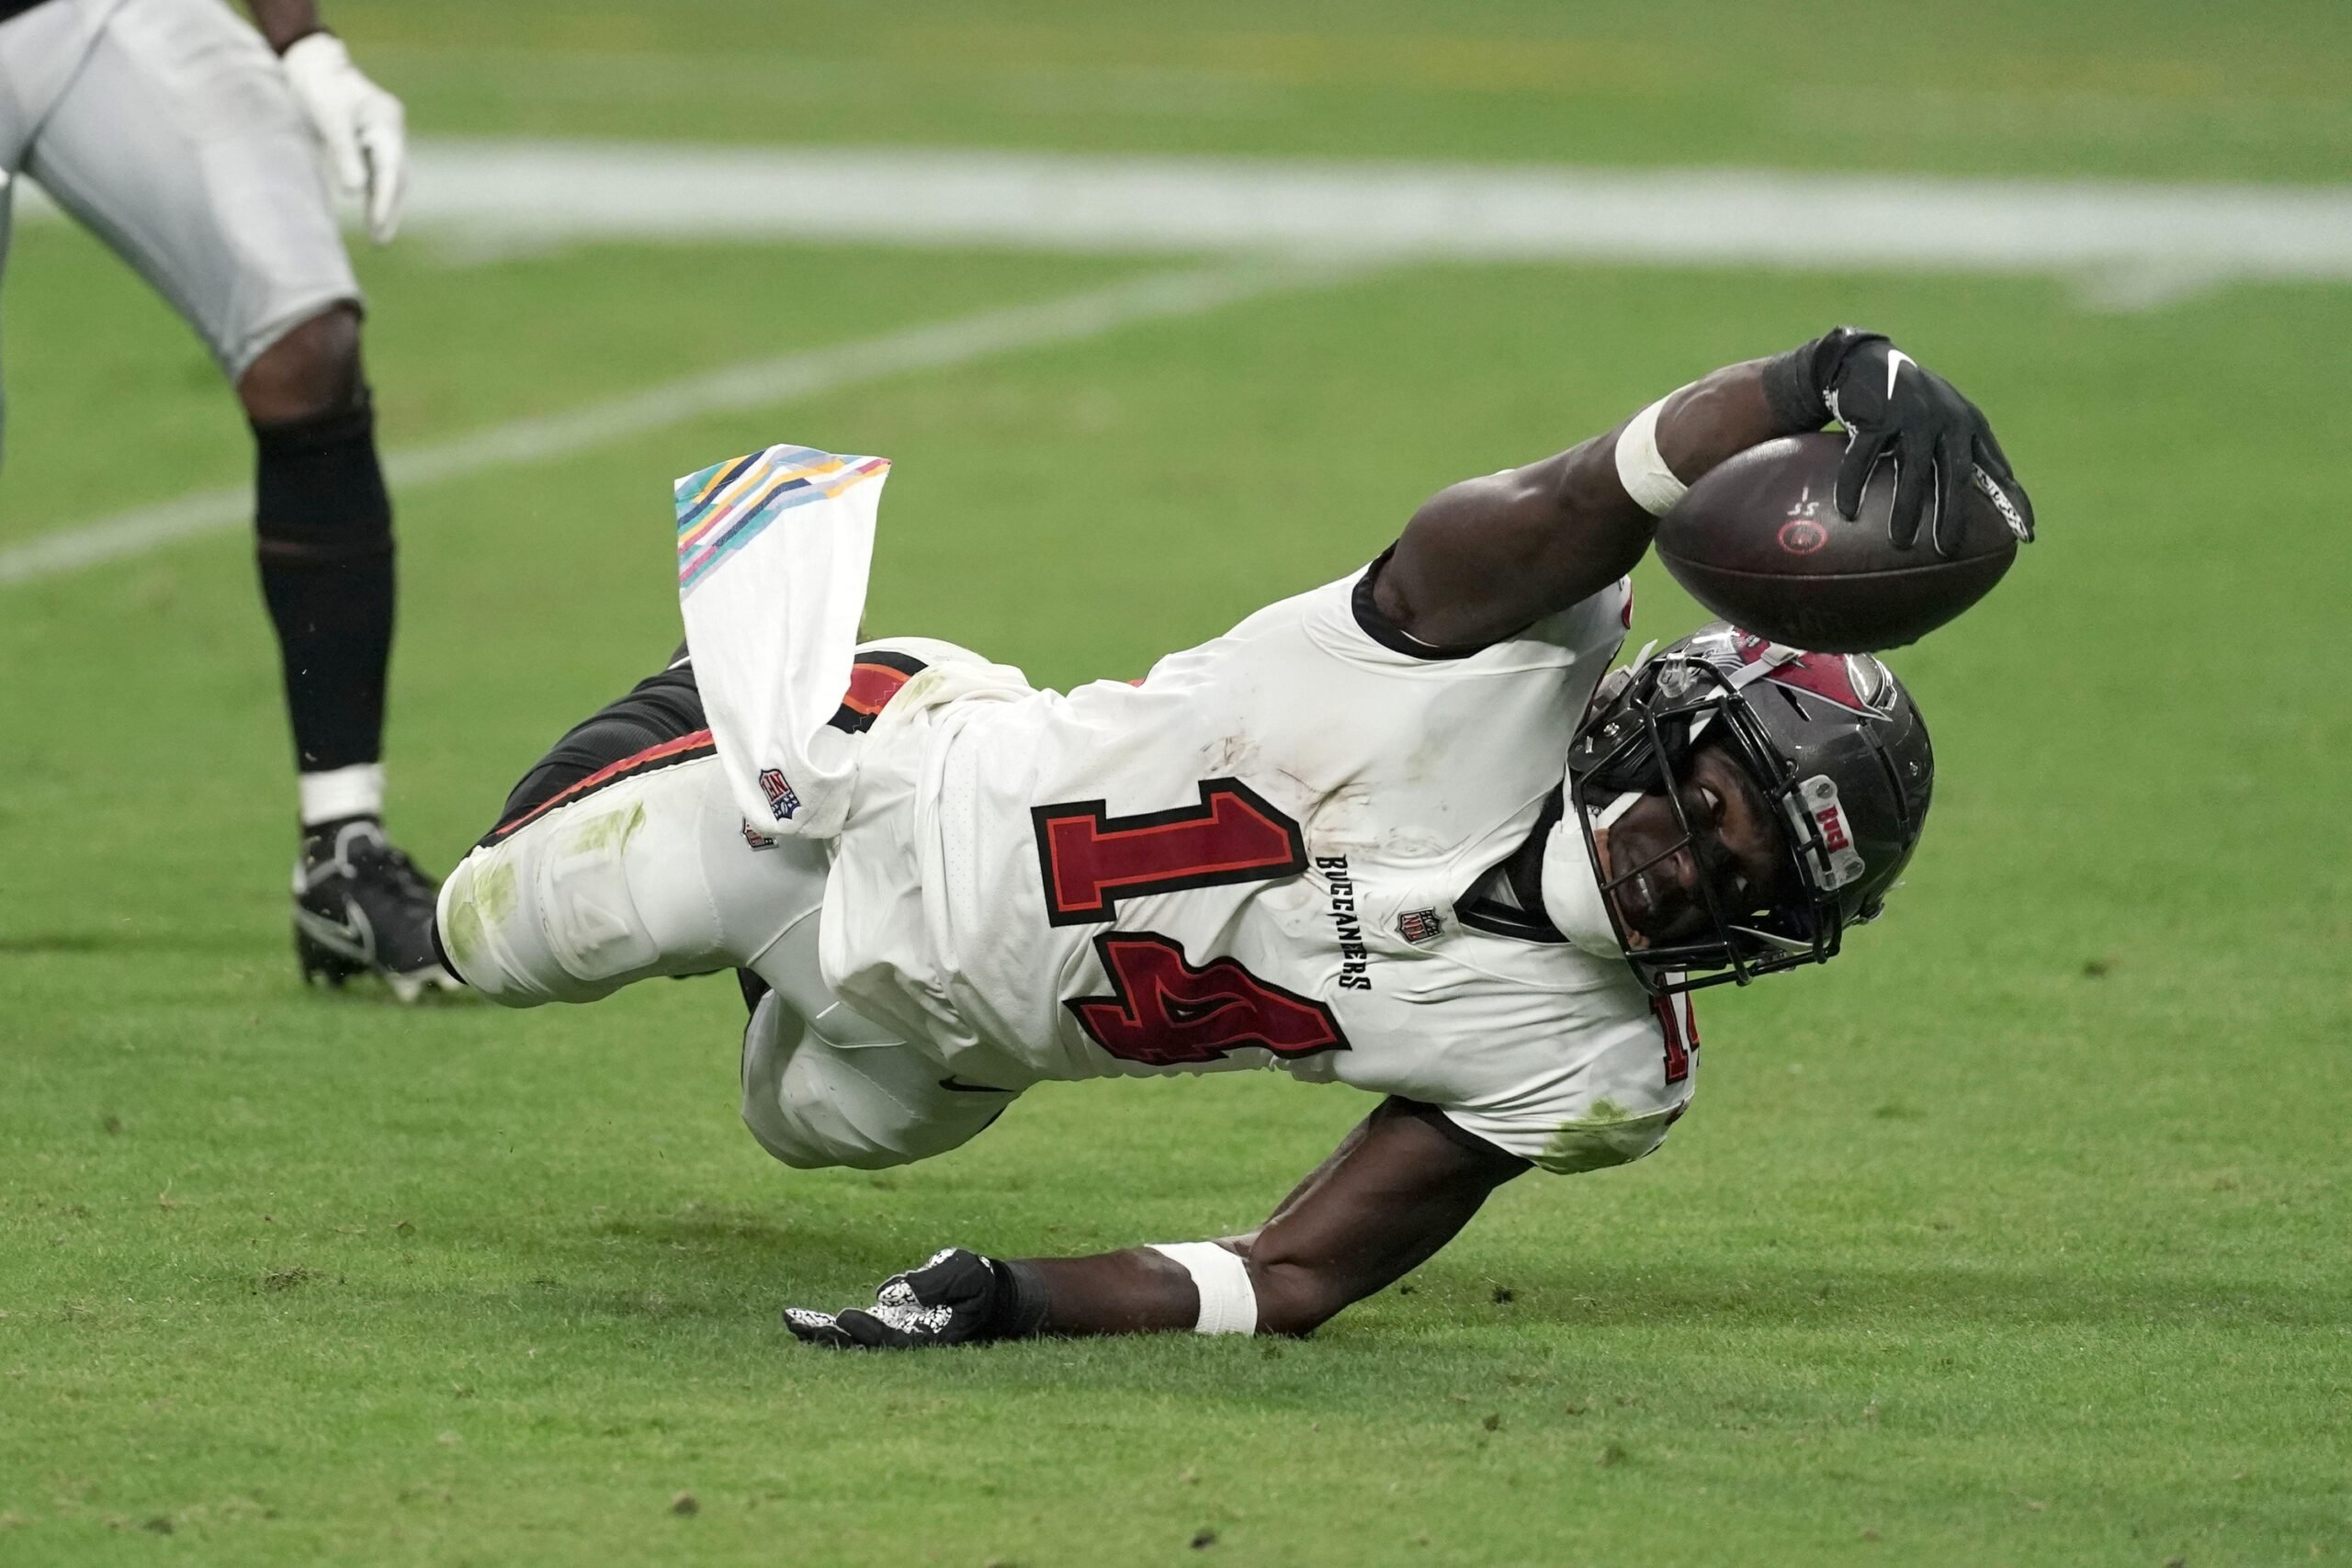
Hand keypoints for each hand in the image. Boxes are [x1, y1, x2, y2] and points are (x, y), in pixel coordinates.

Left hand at [280, 32, 406, 244]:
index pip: (390, 169)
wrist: (310, 61)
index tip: (379, 226)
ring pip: (389, 176)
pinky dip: (375, 192)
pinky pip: (376, 171)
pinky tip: (372, 212)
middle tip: (382, 240)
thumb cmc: (316, 85)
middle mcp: (389, 129)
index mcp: (385, 121)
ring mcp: (381, 134)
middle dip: (389, 209)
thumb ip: (343, 152)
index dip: (385, 200)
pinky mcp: (367, 139)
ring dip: (384, 205)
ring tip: (380, 236)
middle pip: (396, 176)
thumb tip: (355, 191)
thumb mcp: (328, 117)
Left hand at [785, 1248, 1031, 1348]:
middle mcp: (904, 1340)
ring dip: (820, 1332)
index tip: (845, 1316)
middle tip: (801, 1326)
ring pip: (851, 1338)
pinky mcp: (883, 1321)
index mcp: (927, 1335)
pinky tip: (798, 1319)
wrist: (984, 1293)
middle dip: (832, 1337)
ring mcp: (891, 1332)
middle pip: (862, 1345)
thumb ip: (934, 1280)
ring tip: (790, 1321)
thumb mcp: (963, 1273)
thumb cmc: (975, 1282)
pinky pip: (849, 1325)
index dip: (866, 1331)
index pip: (892, 1339)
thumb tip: (894, 1290)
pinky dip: (824, 1322)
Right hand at [1818, 332, 2033, 555]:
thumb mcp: (1944, 421)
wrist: (1867, 362)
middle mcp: (1946, 419)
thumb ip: (1959, 454)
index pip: (1997, 469)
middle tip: (1947, 549)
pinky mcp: (1876, 416)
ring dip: (1905, 509)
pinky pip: (1863, 459)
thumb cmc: (1910, 404)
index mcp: (1969, 426)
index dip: (2013, 501)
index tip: (2027, 534)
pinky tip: (1848, 512)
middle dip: (1952, 515)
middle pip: (1954, 475)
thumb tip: (1978, 507)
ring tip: (1901, 541)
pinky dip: (1853, 487)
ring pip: (1911, 470)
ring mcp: (1911, 416)